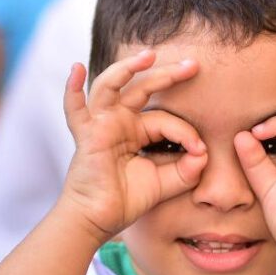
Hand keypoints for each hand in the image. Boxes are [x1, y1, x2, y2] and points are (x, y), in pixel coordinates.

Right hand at [60, 50, 207, 243]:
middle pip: (143, 89)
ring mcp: (101, 124)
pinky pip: (74, 109)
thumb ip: (187, 169)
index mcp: (138, 131)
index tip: (200, 151)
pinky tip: (76, 69)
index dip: (186, 132)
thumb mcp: (166, 182)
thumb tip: (203, 152)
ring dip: (128, 68)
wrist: (100, 219)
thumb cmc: (127, 200)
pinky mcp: (86, 135)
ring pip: (112, 86)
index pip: (166, 119)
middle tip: (194, 65)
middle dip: (168, 75)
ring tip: (149, 56)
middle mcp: (119, 122)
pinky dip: (72, 88)